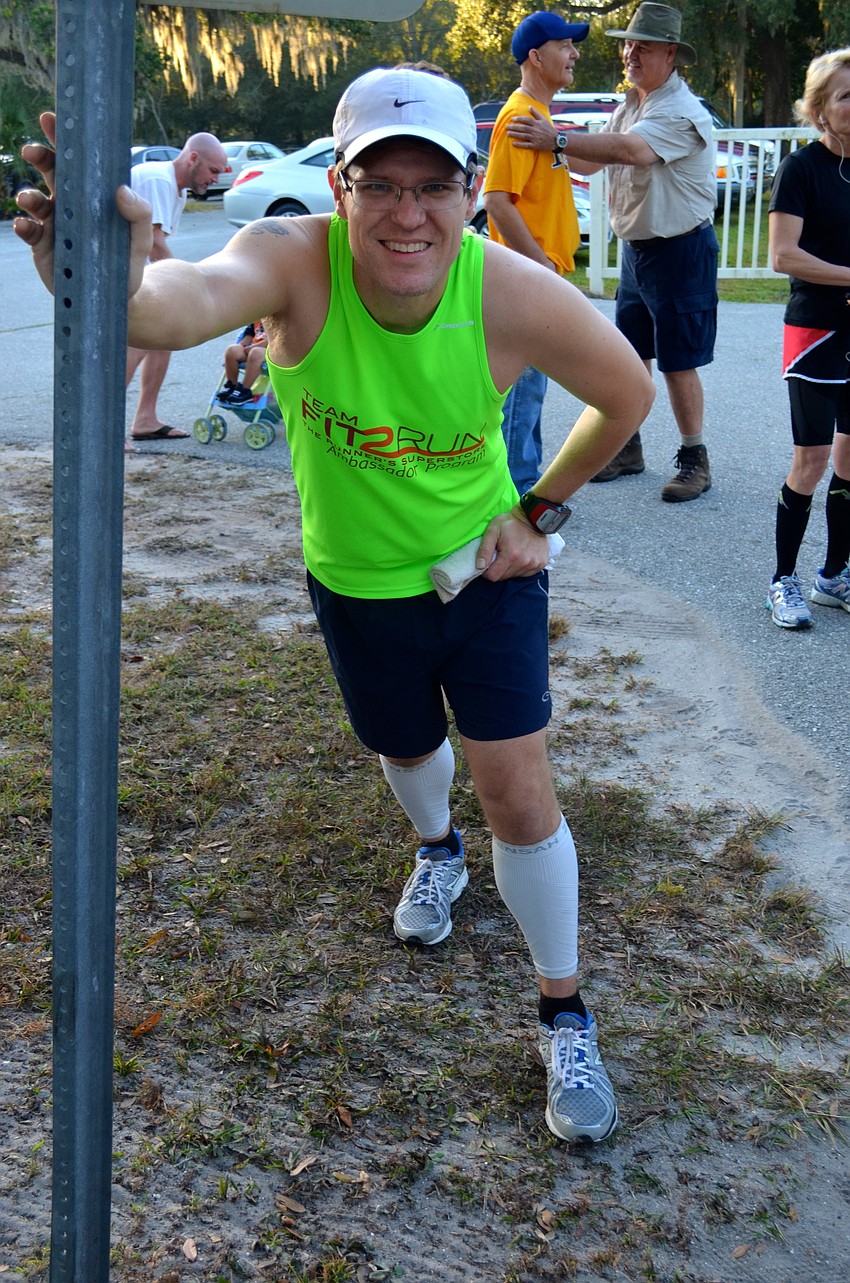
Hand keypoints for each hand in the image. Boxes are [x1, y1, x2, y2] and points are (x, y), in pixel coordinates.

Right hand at [14, 110, 153, 297]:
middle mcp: (68, 204)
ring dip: (28, 196)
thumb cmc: (128, 262)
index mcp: (90, 194)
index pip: (76, 161)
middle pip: (50, 173)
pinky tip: (25, 225)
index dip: (62, 139)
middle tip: (33, 151)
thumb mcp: (139, 238)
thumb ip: (139, 214)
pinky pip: (28, 231)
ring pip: (34, 201)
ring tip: (30, 200)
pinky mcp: (43, 247)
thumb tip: (122, 189)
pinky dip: (24, 226)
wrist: (117, 298)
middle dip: (40, 157)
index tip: (51, 119)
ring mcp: (54, 225)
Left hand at [476, 509, 549, 580]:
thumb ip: (484, 549)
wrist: (533, 517)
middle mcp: (524, 562)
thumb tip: (480, 567)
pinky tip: (521, 555)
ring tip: (511, 553)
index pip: (493, 576)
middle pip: (503, 577)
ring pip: (514, 575)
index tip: (488, 561)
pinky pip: (525, 573)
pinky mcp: (540, 564)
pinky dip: (520, 567)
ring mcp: (534, 564)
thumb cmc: (511, 523)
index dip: (487, 571)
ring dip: (509, 567)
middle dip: (498, 569)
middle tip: (500, 554)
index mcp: (511, 555)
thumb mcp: (492, 531)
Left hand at [506, 107, 557, 152]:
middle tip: (506, 126)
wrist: (556, 140)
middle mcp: (535, 130)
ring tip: (508, 133)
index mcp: (537, 123)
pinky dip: (520, 144)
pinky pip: (526, 145)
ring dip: (515, 135)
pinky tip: (513, 143)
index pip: (526, 120)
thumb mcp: (543, 119)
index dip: (519, 119)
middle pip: (523, 128)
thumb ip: (536, 113)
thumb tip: (529, 106)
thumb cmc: (549, 129)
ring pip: (523, 136)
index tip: (512, 119)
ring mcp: (535, 138)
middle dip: (514, 127)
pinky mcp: (535, 146)